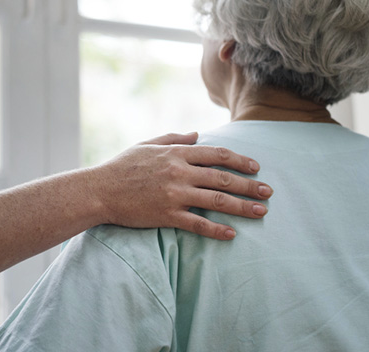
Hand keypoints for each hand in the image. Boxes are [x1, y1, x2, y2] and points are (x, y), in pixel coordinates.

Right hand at [95, 132, 271, 239]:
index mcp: (176, 153)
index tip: (255, 167)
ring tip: (261, 211)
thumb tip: (197, 134)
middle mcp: (179, 172)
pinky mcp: (167, 214)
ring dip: (242, 206)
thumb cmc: (121, 166)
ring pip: (216, 200)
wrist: (99, 190)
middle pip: (223, 177)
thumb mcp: (147, 144)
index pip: (217, 154)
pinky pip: (197, 223)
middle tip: (268, 191)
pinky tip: (231, 234)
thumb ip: (174, 138)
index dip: (240, 160)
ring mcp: (174, 194)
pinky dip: (216, 230)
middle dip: (249, 185)